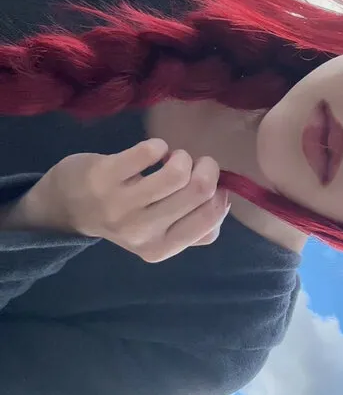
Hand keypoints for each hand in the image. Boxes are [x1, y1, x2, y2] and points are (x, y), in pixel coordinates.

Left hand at [36, 139, 230, 261]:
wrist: (65, 207)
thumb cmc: (122, 215)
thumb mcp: (157, 234)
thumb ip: (193, 228)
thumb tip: (225, 201)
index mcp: (160, 249)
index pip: (211, 221)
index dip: (220, 195)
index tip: (210, 184)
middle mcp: (141, 231)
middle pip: (201, 191)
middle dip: (206, 168)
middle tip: (194, 164)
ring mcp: (121, 204)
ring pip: (178, 172)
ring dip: (182, 156)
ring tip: (172, 158)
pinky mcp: (105, 176)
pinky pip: (149, 152)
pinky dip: (157, 145)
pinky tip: (150, 152)